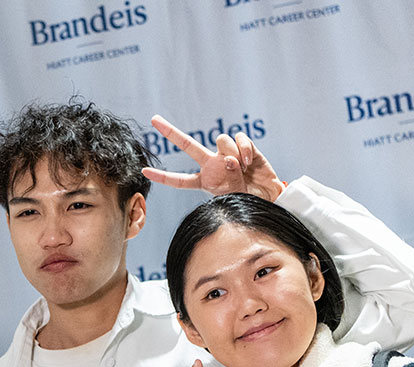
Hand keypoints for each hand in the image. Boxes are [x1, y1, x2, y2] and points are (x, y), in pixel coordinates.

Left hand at [141, 115, 285, 201]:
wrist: (269, 196)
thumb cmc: (249, 199)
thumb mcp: (235, 196)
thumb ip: (230, 179)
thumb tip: (229, 159)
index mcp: (205, 181)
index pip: (180, 180)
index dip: (163, 177)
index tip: (144, 172)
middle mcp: (212, 164)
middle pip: (188, 145)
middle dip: (171, 132)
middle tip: (154, 120)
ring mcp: (226, 153)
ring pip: (219, 140)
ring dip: (231, 152)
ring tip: (242, 167)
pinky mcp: (243, 146)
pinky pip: (238, 138)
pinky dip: (244, 148)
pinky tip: (249, 161)